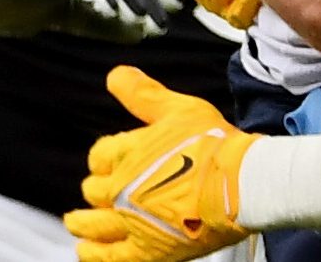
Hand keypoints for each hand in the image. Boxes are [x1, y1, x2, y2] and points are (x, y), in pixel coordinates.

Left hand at [66, 66, 258, 261]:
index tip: (110, 159)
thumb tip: (116, 76)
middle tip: (99, 190)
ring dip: (83, 223)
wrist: (241, 184)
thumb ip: (144, 94)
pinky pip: (109, 258)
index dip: (104, 156)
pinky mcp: (147, 251)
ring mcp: (131, 223)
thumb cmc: (215, 146)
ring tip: (79, 223)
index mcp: (127, 154)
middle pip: (93, 190)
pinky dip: (95, 255)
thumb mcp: (180, 108)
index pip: (99, 155)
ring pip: (92, 226)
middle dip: (96, 188)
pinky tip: (89, 252)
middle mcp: (121, 189)